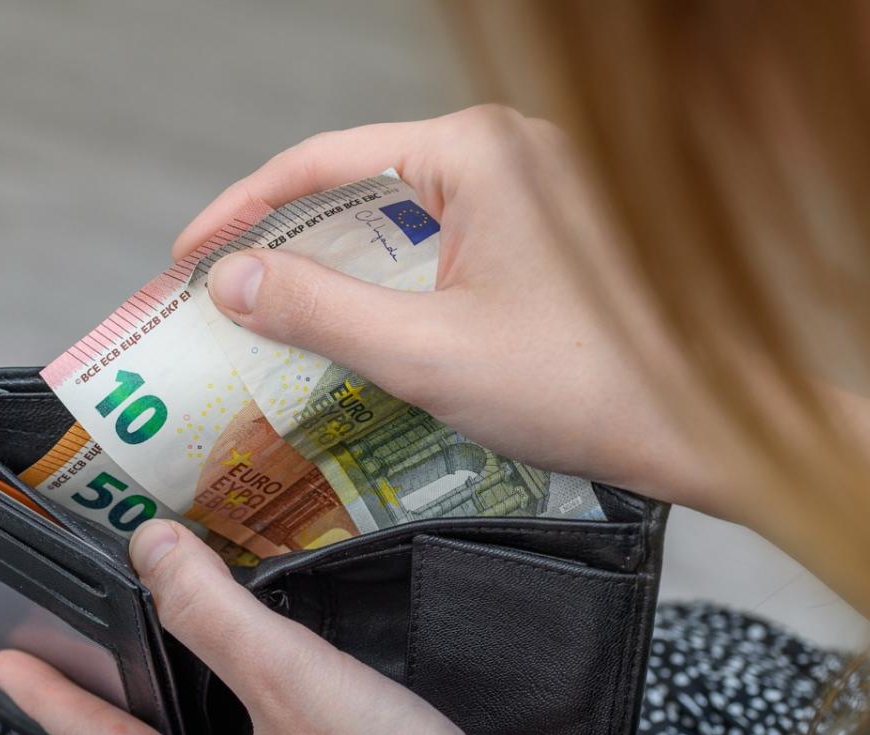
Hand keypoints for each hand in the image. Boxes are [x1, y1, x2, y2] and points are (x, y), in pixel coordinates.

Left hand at [0, 519, 516, 734]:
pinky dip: (229, 697)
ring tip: (157, 642)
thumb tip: (151, 547)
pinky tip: (257, 669)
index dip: (46, 695)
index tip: (1, 661)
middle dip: (102, 697)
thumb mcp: (295, 689)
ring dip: (168, 692)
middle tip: (73, 647)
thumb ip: (218, 618)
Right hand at [182, 107, 718, 517]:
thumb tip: (229, 279)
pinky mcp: (540, 228)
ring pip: (398, 217)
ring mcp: (528, 186)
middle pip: (356, 185)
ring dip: (335, 267)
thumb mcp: (427, 353)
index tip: (189, 258)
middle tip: (223, 295)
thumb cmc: (588, 383)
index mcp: (473, 152)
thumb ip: (317, 310)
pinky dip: (389, 280)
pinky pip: (440, 240)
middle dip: (285, 243)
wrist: (708, 423)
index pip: (321, 163)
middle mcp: (502, 149)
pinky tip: (355, 325)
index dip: (241, 212)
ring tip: (272, 318)